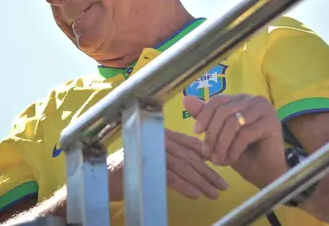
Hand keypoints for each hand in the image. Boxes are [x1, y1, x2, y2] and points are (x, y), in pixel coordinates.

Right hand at [106, 129, 227, 200]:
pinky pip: (170, 177)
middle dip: (208, 173)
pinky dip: (184, 186)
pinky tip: (196, 195)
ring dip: (201, 182)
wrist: (105, 177)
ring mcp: (152, 151)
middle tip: (223, 185)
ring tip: (213, 193)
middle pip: (189, 157)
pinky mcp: (146, 166)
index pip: (189, 143)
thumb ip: (174, 153)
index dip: (206, 155)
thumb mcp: (154, 156)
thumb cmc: (129, 168)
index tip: (221, 166)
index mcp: (161, 134)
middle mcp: (159, 139)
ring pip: (183, 167)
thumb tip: (201, 158)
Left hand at [183, 94, 287, 188]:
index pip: (218, 101)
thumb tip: (186, 99)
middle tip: (207, 154)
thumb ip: (205, 117)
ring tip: (217, 160)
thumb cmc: (243, 154)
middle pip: (224, 111)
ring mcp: (265, 110)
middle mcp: (254, 100)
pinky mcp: (272, 123)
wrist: (267, 174)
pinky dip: (233, 150)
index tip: (196, 132)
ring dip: (221, 144)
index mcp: (241, 99)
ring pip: (233, 123)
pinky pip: (244, 135)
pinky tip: (230, 161)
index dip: (204, 115)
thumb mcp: (219, 135)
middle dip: (212, 134)